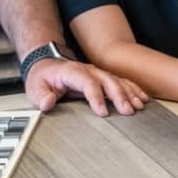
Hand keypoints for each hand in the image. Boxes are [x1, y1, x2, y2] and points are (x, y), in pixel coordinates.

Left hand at [23, 58, 147, 115]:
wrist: (47, 64)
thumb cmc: (43, 77)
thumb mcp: (34, 86)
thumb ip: (40, 95)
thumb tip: (47, 103)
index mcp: (72, 72)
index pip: (87, 82)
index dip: (96, 97)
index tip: (103, 112)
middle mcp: (88, 70)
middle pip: (107, 80)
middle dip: (119, 95)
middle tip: (128, 111)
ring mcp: (97, 73)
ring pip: (117, 80)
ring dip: (129, 93)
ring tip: (138, 106)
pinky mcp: (103, 79)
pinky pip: (121, 82)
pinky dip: (133, 90)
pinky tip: (142, 98)